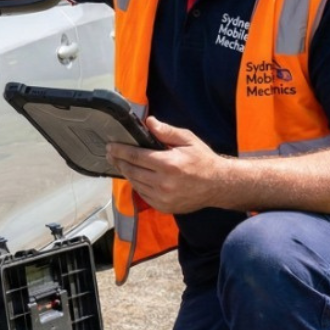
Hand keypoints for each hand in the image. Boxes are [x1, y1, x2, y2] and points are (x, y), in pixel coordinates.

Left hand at [106, 117, 228, 213]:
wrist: (218, 185)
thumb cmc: (203, 160)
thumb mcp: (188, 140)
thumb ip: (166, 131)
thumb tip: (148, 122)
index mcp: (168, 164)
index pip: (136, 156)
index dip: (120, 151)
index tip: (110, 146)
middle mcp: (163, 183)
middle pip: (132, 171)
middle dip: (118, 161)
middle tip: (110, 153)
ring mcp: (163, 198)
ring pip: (135, 183)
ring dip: (126, 172)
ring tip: (119, 163)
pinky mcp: (164, 206)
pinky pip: (143, 195)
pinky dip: (137, 185)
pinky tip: (135, 176)